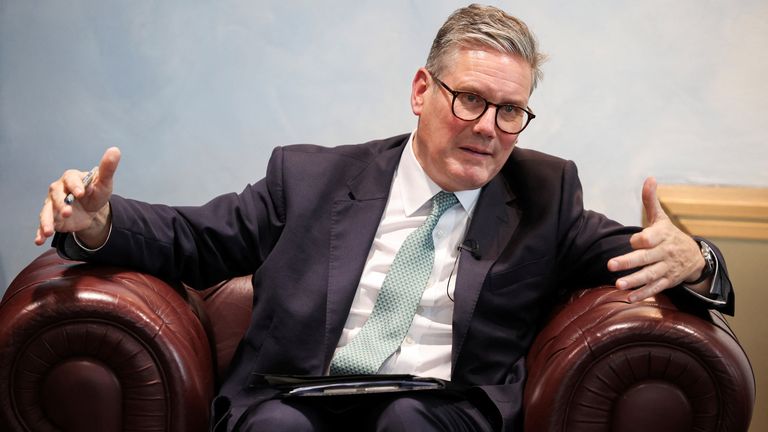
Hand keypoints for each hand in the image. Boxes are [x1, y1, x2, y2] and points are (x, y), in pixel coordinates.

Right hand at [35, 147, 120, 246]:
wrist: (93, 211)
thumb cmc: (96, 193)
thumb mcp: (104, 183)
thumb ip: (108, 168)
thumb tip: (115, 150)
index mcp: (71, 178)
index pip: (70, 179)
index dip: (75, 185)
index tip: (82, 193)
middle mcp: (58, 189)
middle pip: (55, 194)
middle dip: (60, 203)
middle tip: (67, 212)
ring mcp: (52, 204)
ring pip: (46, 210)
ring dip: (46, 220)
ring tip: (48, 231)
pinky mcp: (51, 218)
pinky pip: (44, 224)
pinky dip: (40, 232)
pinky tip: (39, 240)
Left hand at [607, 177, 705, 302]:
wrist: (695, 256)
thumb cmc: (670, 234)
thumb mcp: (662, 218)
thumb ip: (650, 201)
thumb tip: (649, 178)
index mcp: (662, 236)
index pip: (649, 239)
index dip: (640, 240)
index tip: (633, 240)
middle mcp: (664, 253)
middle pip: (645, 258)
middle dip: (628, 262)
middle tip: (610, 265)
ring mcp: (666, 269)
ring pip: (649, 276)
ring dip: (633, 281)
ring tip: (617, 285)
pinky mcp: (667, 281)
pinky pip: (654, 288)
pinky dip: (642, 294)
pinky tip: (628, 298)